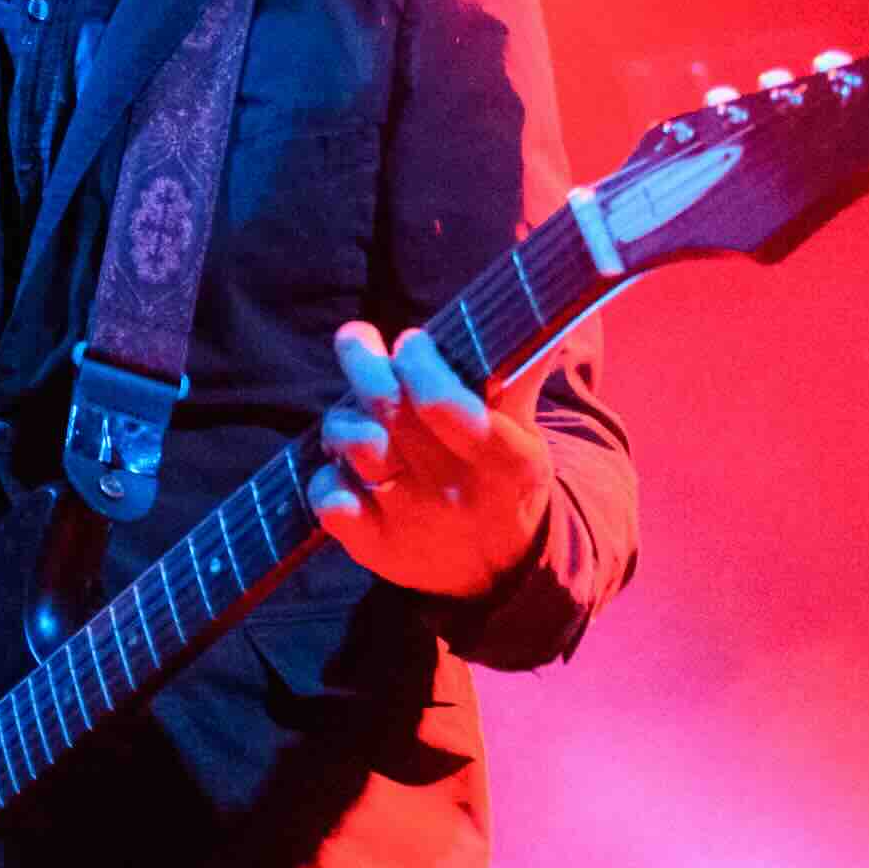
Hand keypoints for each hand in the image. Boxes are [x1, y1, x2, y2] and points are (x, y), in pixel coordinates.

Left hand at [306, 319, 554, 601]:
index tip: (410, 340)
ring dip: (344, 416)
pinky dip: (326, 476)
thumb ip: (520, 370)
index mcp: (505, 458)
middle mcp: (456, 490)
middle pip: (389, 411)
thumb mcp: (524, 430)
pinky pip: (329, 499)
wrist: (497, 568)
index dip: (418, 364)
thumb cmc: (503, 477)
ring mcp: (412, 522)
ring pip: (356, 445)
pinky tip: (345, 466)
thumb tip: (542, 299)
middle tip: (356, 338)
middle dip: (362, 362)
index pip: (444, 404)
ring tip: (354, 409)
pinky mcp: (375, 548)